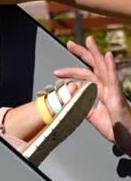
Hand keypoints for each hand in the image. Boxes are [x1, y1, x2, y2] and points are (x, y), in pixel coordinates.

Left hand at [54, 36, 130, 150]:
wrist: (130, 140)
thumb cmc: (116, 129)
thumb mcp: (94, 117)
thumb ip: (83, 107)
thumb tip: (71, 98)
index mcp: (102, 92)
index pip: (85, 77)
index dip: (71, 73)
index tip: (56, 72)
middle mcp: (108, 89)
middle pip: (94, 67)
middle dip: (82, 54)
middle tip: (69, 43)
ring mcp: (114, 92)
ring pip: (104, 69)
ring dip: (96, 53)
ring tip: (89, 40)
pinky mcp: (118, 98)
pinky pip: (114, 80)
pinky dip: (110, 67)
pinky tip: (107, 56)